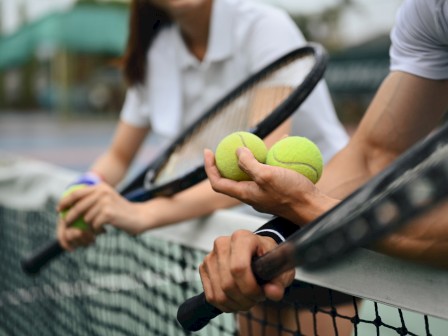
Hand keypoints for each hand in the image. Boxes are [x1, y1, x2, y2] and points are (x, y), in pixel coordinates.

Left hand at [57, 183, 148, 249]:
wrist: (138, 217)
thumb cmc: (120, 211)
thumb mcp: (106, 200)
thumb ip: (91, 200)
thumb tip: (69, 205)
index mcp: (100, 186)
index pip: (77, 193)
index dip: (65, 201)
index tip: (59, 209)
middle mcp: (102, 191)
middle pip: (78, 206)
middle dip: (70, 217)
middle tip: (68, 224)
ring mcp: (105, 201)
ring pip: (86, 218)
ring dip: (89, 226)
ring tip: (98, 228)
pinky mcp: (108, 212)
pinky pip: (94, 224)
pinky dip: (97, 230)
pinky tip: (104, 230)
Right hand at [199, 230, 294, 311]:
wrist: (256, 252)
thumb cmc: (268, 257)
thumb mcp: (280, 267)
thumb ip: (279, 281)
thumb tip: (273, 293)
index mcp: (242, 238)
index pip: (239, 268)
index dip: (250, 287)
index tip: (261, 293)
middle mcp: (223, 244)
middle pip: (228, 284)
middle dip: (245, 298)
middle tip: (257, 297)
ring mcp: (210, 256)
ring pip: (219, 294)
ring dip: (236, 304)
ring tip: (248, 299)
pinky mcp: (204, 268)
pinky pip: (211, 296)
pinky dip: (225, 305)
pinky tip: (237, 299)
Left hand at [204, 148, 334, 223]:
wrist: (313, 208)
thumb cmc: (291, 193)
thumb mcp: (267, 176)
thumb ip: (249, 164)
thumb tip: (237, 151)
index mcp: (245, 194)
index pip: (217, 182)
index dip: (209, 168)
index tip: (208, 151)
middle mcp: (252, 195)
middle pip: (231, 178)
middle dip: (226, 162)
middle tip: (228, 145)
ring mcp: (265, 193)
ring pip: (252, 173)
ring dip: (251, 157)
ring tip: (254, 141)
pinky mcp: (278, 189)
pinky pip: (270, 170)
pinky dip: (272, 158)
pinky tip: (283, 142)